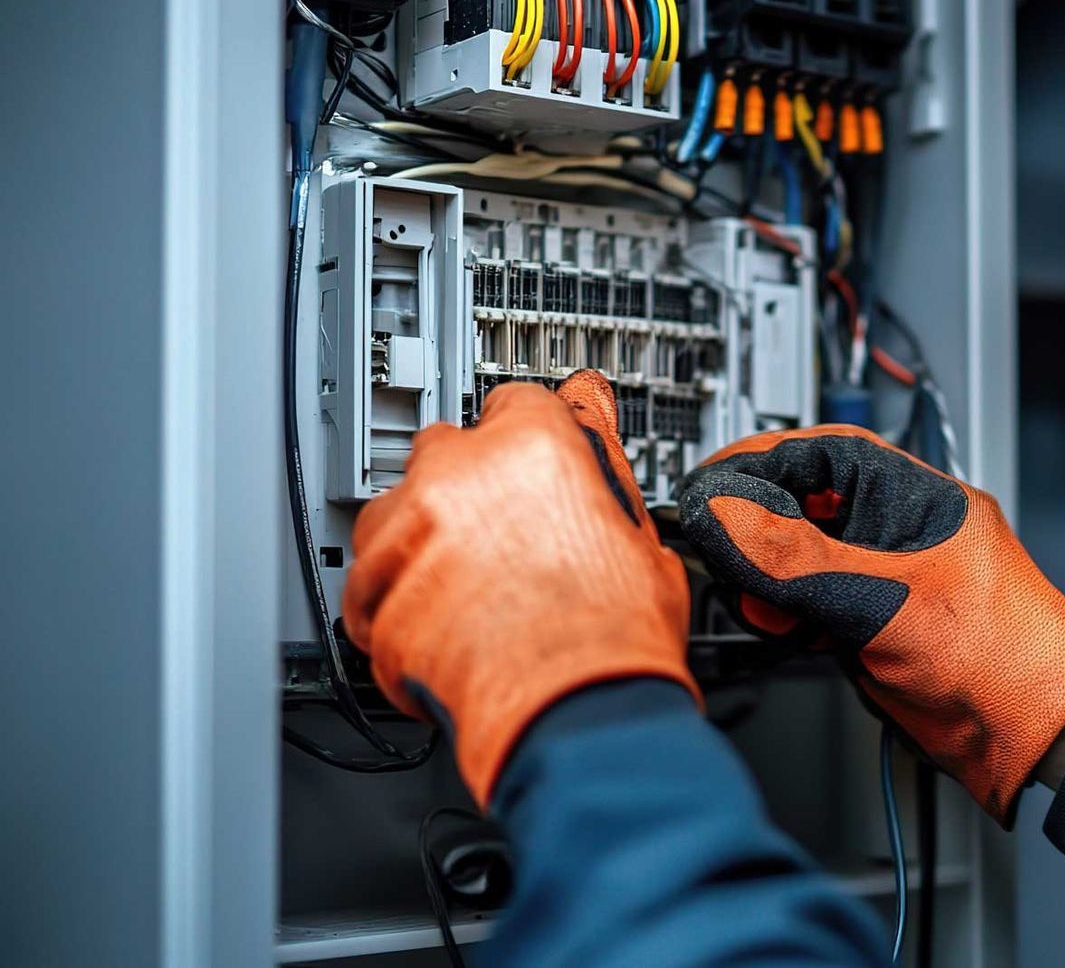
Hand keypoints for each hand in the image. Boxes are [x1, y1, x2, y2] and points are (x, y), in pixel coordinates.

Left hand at [344, 371, 697, 807]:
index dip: (530, 440)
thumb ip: (603, 460)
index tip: (531, 463)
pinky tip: (439, 625)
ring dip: (420, 539)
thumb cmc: (614, 636)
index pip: (516, 404)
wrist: (575, 716)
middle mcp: (459, 476)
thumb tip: (593, 410)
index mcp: (532, 445)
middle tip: (507, 537)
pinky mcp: (374, 596)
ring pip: (393, 513)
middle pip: (446, 452)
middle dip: (470, 486)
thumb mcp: (639, 531)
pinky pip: (369, 584)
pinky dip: (394, 602)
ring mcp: (407, 536)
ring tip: (467, 588)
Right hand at [679, 426, 1064, 821]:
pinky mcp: (878, 626)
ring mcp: (888, 579)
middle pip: (804, 504)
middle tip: (724, 550)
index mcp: (913, 494)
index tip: (708, 487)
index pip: (818, 453)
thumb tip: (727, 514)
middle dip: (757, 527)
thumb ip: (795, 557)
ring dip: (771, 579)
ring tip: (759, 603)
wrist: (1038, 732)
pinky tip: (784, 628)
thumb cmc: (1002, 654)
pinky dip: (791, 614)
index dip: (756, 464)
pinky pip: (816, 604)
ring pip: (804, 560)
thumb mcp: (881, 597)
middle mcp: (899, 529)